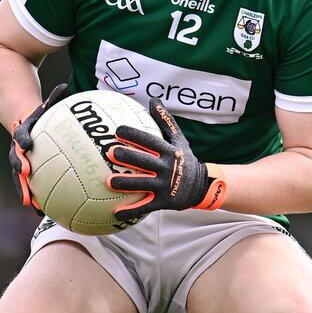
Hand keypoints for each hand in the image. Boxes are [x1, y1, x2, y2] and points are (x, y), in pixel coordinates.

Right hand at [9, 83, 69, 208]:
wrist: (19, 123)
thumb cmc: (38, 114)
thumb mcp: (44, 105)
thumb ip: (53, 97)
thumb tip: (64, 85)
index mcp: (22, 133)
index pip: (20, 135)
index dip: (22, 140)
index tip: (26, 145)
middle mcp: (18, 149)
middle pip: (16, 160)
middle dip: (19, 169)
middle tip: (24, 175)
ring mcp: (20, 162)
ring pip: (20, 179)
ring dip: (25, 191)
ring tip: (32, 205)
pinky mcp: (26, 172)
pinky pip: (31, 186)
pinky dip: (37, 199)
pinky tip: (46, 213)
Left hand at [106, 98, 225, 219]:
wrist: (202, 186)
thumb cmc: (185, 159)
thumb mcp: (179, 139)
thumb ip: (165, 121)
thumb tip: (153, 99)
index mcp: (169, 151)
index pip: (150, 141)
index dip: (135, 135)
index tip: (118, 130)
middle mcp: (167, 168)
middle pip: (145, 161)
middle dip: (128, 156)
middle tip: (110, 152)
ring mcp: (165, 186)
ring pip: (143, 184)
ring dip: (126, 183)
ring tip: (108, 182)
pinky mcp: (163, 201)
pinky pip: (145, 207)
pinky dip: (131, 211)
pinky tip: (115, 213)